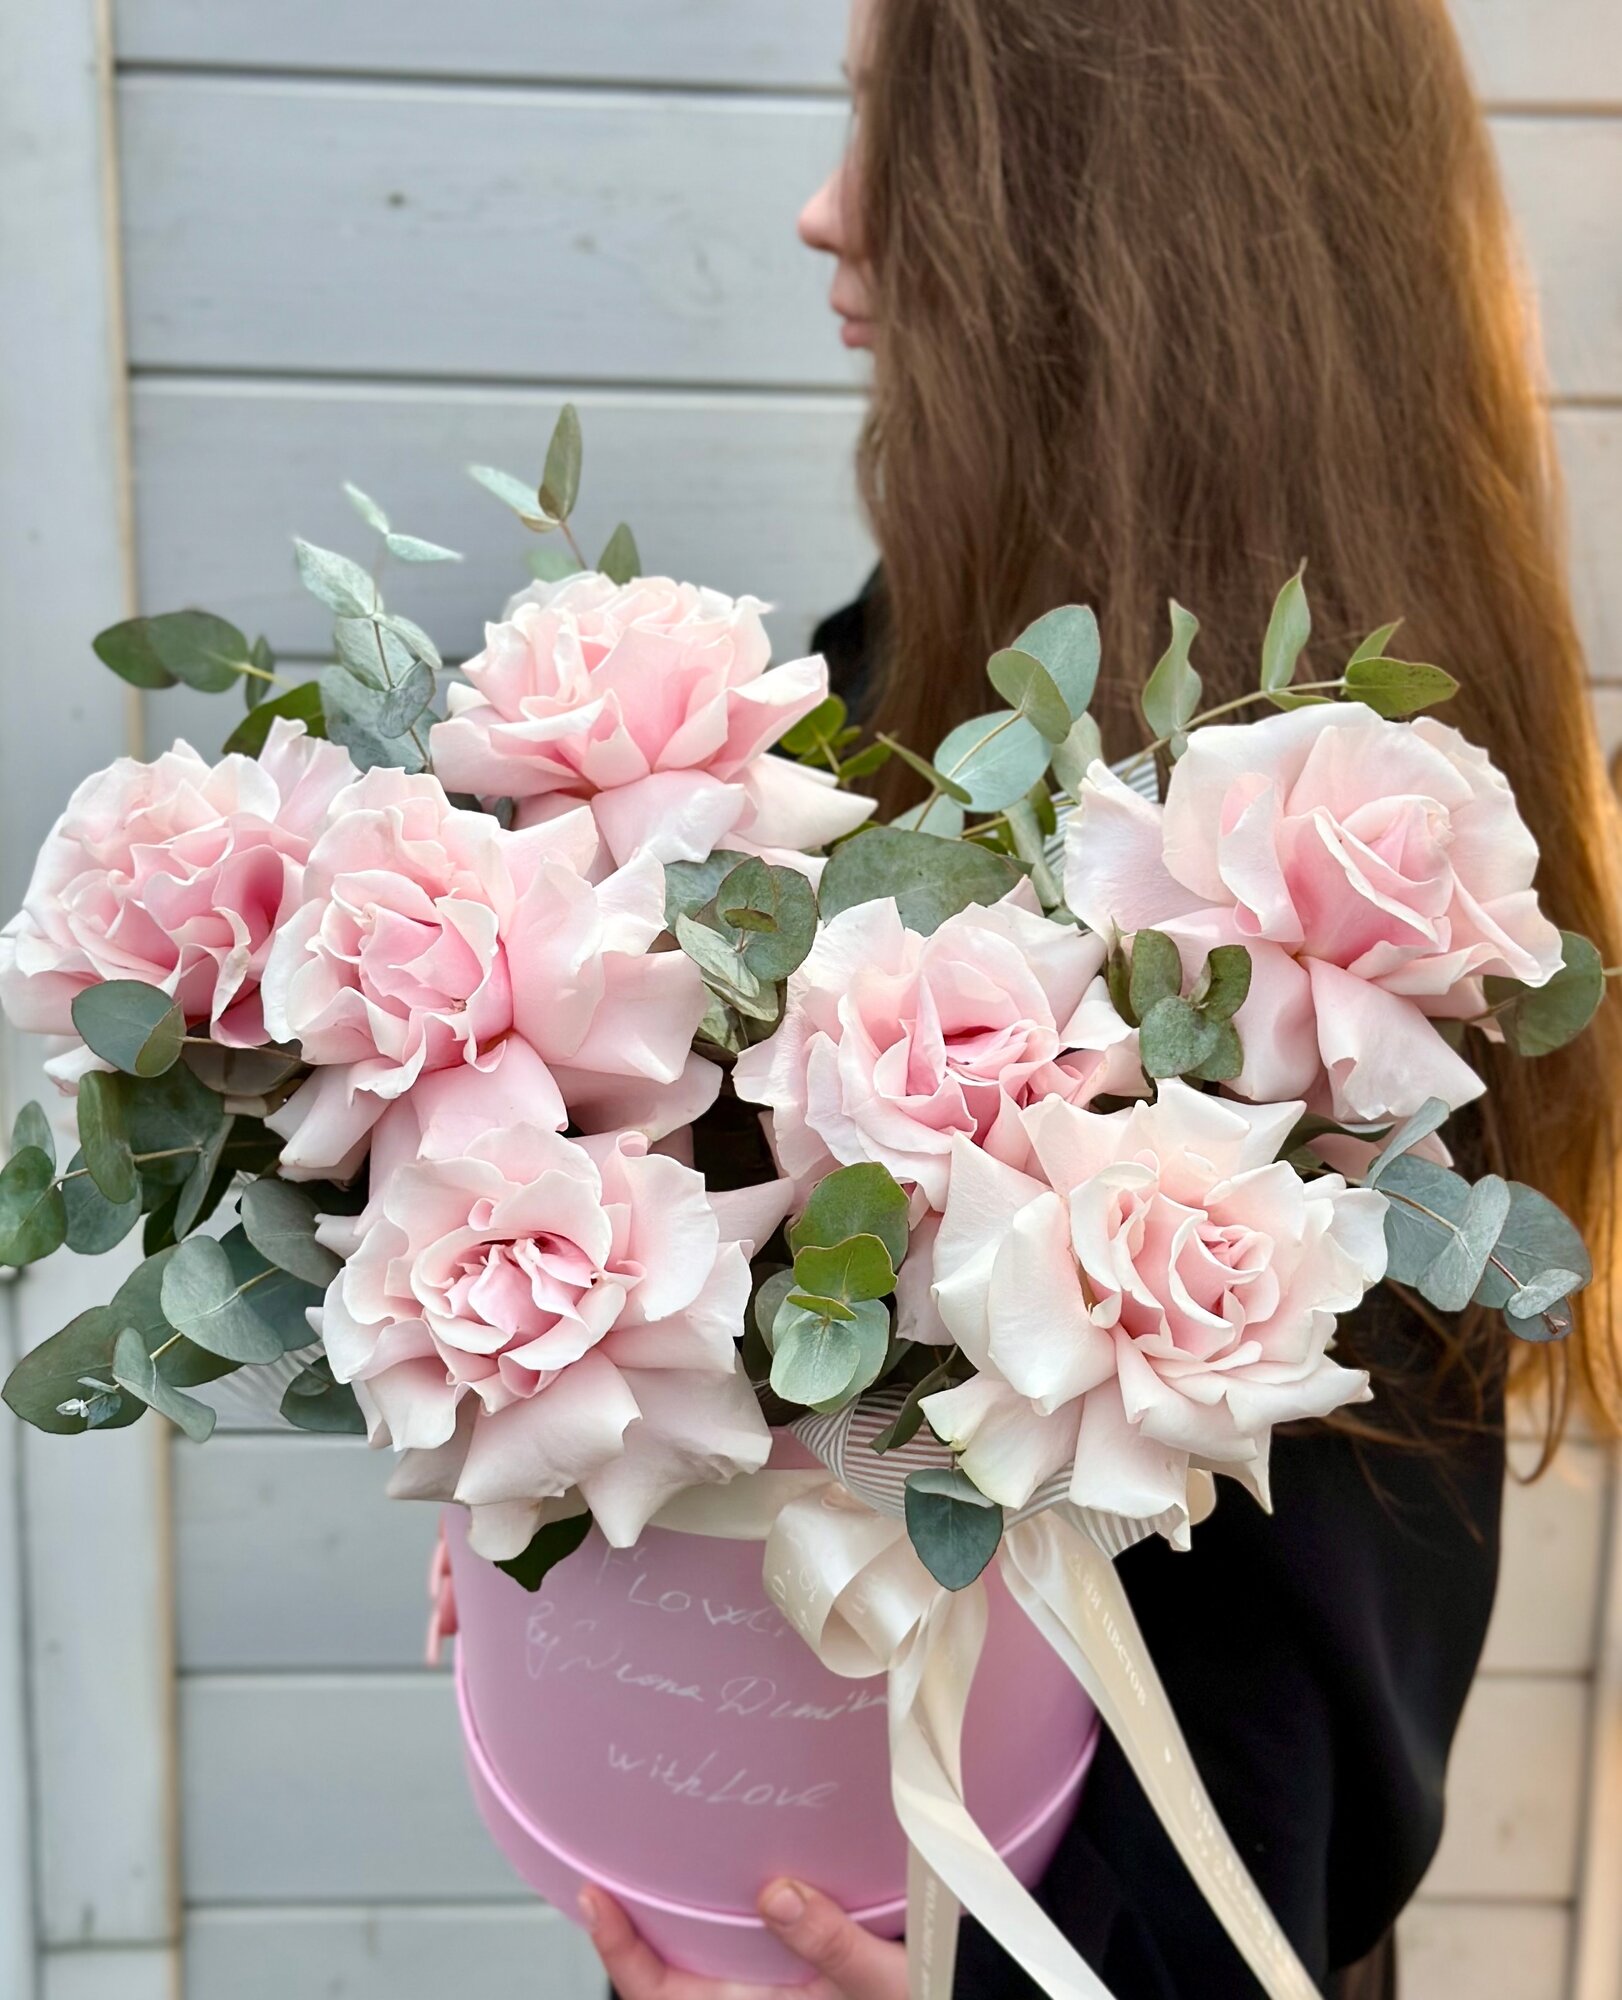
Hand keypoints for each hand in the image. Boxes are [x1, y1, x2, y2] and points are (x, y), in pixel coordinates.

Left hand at [582, 1879, 908, 1999]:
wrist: (965, 1992)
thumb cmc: (932, 1996)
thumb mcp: (886, 1985)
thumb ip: (832, 1947)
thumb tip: (777, 1892)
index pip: (662, 1994)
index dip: (619, 1952)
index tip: (595, 1898)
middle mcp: (755, 1997)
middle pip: (673, 1968)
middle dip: (639, 1921)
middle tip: (614, 1853)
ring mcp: (778, 1982)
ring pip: (707, 1951)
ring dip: (683, 1911)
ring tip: (660, 1848)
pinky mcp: (803, 1962)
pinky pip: (752, 1933)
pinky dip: (730, 1903)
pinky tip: (737, 1862)